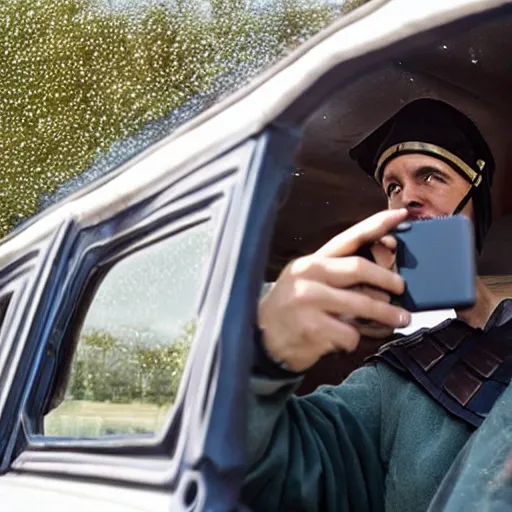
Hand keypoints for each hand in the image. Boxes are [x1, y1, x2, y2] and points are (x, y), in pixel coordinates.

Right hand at [258, 209, 410, 371]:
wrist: (260, 338)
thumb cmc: (291, 309)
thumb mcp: (308, 282)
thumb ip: (338, 274)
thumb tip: (383, 273)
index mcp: (311, 262)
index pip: (349, 238)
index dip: (377, 225)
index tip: (401, 215)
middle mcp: (308, 275)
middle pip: (359, 268)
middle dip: (388, 280)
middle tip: (401, 289)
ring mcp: (308, 300)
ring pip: (362, 303)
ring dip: (387, 314)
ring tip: (399, 320)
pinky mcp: (312, 327)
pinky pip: (350, 333)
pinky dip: (356, 340)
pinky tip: (347, 340)